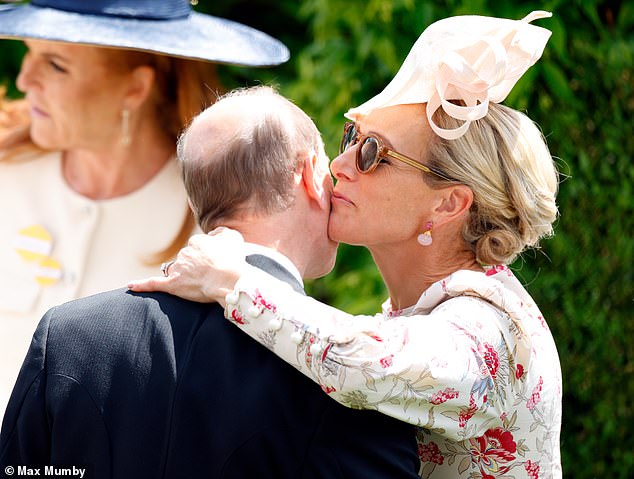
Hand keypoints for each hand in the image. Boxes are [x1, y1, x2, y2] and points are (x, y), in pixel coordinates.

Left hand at [128, 227, 247, 304]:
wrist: (228, 279)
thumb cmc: (233, 260)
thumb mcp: (233, 238)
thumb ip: (221, 233)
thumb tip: (214, 235)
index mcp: (197, 242)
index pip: (198, 248)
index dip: (207, 257)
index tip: (215, 264)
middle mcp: (185, 253)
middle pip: (186, 259)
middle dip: (195, 267)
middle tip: (210, 276)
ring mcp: (178, 269)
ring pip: (176, 270)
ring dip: (182, 275)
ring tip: (196, 284)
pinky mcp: (172, 285)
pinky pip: (154, 284)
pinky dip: (142, 285)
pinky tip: (131, 286)